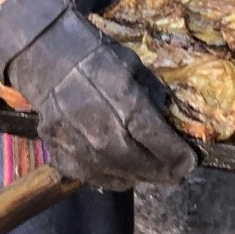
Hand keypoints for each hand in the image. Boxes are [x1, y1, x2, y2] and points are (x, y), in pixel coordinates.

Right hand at [0, 0, 195, 190]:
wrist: (45, 55)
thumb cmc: (96, 56)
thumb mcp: (132, 66)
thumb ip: (150, 95)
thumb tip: (168, 121)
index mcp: (119, 95)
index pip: (151, 134)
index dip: (173, 153)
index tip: (189, 163)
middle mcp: (96, 120)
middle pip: (132, 158)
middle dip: (159, 171)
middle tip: (175, 176)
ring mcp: (72, 136)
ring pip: (109, 170)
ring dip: (136, 177)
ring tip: (152, 176)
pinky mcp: (56, 146)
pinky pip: (85, 173)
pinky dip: (107, 179)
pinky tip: (123, 176)